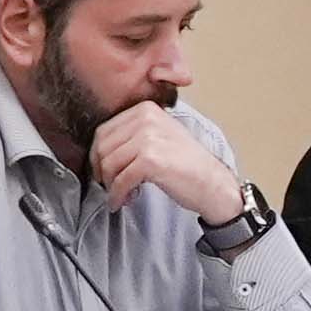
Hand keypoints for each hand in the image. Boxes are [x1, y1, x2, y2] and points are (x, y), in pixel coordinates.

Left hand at [95, 100, 241, 224]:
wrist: (212, 182)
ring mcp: (148, 138)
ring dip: (111, 185)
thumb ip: (132, 134)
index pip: (103, 131)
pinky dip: (117, 195)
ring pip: (108, 164)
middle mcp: (146, 118)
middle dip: (102, 172)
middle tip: (112, 186)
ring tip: (122, 194)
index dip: (98, 156)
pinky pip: (120, 180)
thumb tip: (98, 151)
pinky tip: (123, 201)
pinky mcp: (150, 160)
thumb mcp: (159, 136)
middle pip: (102, 147)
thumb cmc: (186, 164)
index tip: (104, 172)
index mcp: (146, 109)